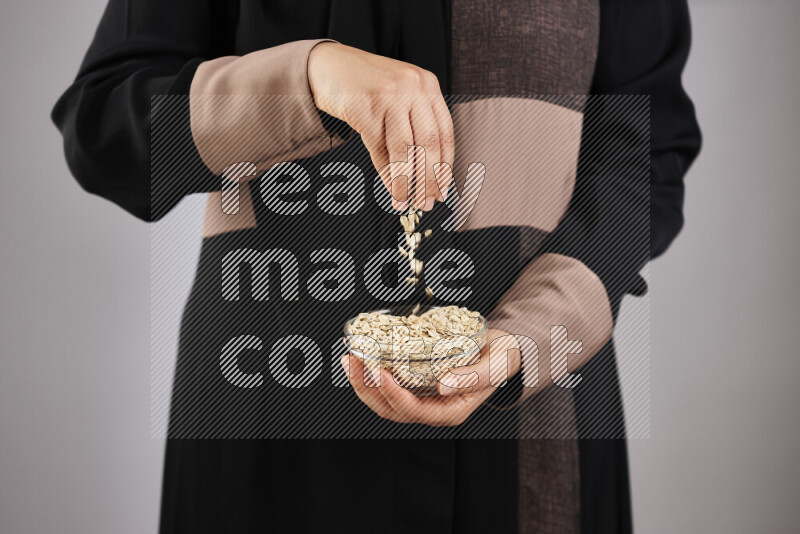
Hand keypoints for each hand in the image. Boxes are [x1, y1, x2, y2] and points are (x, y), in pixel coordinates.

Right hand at [308, 42, 453, 210]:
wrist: (328, 66)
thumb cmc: (366, 87)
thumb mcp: (398, 99)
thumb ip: (414, 127)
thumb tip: (424, 176)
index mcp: (428, 85)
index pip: (445, 133)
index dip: (444, 166)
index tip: (442, 190)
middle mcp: (413, 88)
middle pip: (429, 143)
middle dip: (429, 179)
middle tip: (426, 202)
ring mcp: (390, 95)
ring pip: (405, 149)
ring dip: (406, 182)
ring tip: (405, 202)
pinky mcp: (366, 106)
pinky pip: (380, 148)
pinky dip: (387, 173)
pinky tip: (390, 188)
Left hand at [341, 329, 520, 425]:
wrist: (504, 350)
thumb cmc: (502, 358)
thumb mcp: (495, 365)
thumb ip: (472, 378)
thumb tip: (443, 386)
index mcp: (452, 411)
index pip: (415, 410)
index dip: (393, 394)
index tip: (379, 373)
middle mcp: (434, 409)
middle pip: (391, 409)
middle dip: (368, 388)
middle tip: (353, 362)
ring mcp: (423, 398)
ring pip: (385, 401)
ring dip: (364, 382)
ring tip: (350, 359)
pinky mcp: (417, 385)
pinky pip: (389, 386)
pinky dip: (372, 374)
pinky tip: (363, 358)